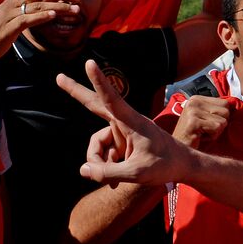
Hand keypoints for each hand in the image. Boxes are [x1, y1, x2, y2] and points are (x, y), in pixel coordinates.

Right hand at [0, 0, 79, 64]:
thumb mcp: (10, 18)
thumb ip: (25, 11)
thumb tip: (43, 7)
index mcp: (13, 0)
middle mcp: (11, 4)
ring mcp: (8, 15)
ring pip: (36, 4)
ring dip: (58, 6)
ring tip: (74, 9)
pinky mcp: (6, 29)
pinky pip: (25, 19)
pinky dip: (41, 16)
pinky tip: (53, 16)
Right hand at [57, 59, 193, 186]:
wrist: (183, 166)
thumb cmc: (165, 166)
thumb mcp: (137, 174)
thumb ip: (108, 173)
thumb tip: (83, 170)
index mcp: (132, 122)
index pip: (111, 99)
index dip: (99, 81)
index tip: (90, 63)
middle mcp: (125, 121)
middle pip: (95, 105)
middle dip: (76, 92)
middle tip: (58, 77)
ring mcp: (123, 130)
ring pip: (97, 144)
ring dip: (100, 162)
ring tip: (114, 179)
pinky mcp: (123, 140)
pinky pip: (105, 153)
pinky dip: (107, 166)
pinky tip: (115, 181)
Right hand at [170, 95, 231, 148]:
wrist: (180, 151)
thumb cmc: (196, 137)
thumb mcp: (207, 119)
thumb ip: (218, 111)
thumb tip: (236, 107)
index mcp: (197, 99)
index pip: (225, 103)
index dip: (221, 117)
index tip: (207, 123)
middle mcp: (194, 102)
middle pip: (226, 111)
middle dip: (219, 125)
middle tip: (204, 130)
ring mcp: (192, 111)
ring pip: (223, 121)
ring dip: (215, 132)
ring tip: (201, 134)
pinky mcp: (193, 122)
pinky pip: (217, 128)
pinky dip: (212, 136)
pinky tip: (200, 138)